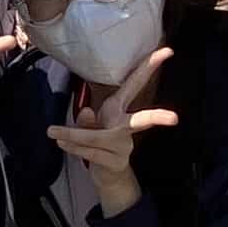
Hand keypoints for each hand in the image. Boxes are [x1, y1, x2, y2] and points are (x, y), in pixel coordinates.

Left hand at [45, 45, 177, 216]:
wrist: (107, 174)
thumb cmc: (99, 141)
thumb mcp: (90, 124)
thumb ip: (86, 119)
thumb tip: (87, 112)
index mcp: (120, 108)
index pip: (136, 84)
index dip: (150, 66)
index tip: (168, 51)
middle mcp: (126, 126)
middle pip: (142, 120)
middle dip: (157, 118)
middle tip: (174, 118)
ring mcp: (125, 146)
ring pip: (98, 138)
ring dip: (74, 136)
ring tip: (53, 132)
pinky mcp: (116, 161)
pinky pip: (91, 152)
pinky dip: (73, 147)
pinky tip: (61, 143)